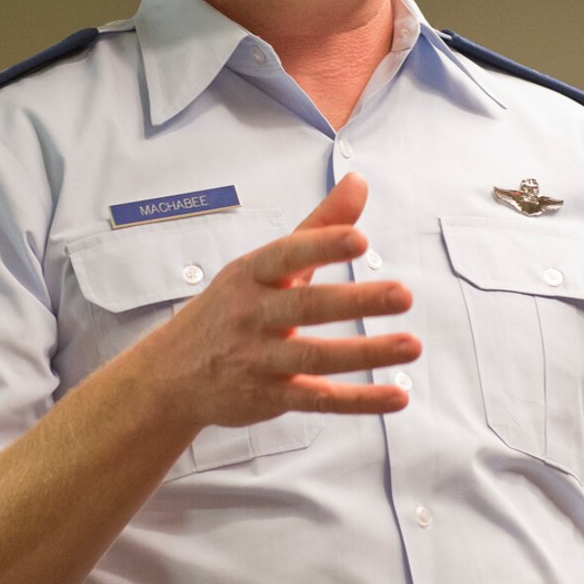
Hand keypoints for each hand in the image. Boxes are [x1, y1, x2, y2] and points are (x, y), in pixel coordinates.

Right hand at [137, 173, 418, 432]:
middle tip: (404, 294)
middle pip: (306, 306)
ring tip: (411, 345)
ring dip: (366, 353)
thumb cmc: (229, 309)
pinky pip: (318, 399)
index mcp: (251, 275)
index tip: (359, 239)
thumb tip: (358, 182)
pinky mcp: (269, 397)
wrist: (171, 374)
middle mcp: (252, 315)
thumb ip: (317, 228)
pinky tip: (396, 395)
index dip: (322, 247)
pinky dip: (358, 400)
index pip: (287, 255)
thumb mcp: (263, 265)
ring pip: (315, 356)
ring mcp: (258, 359)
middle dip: (355, 300)